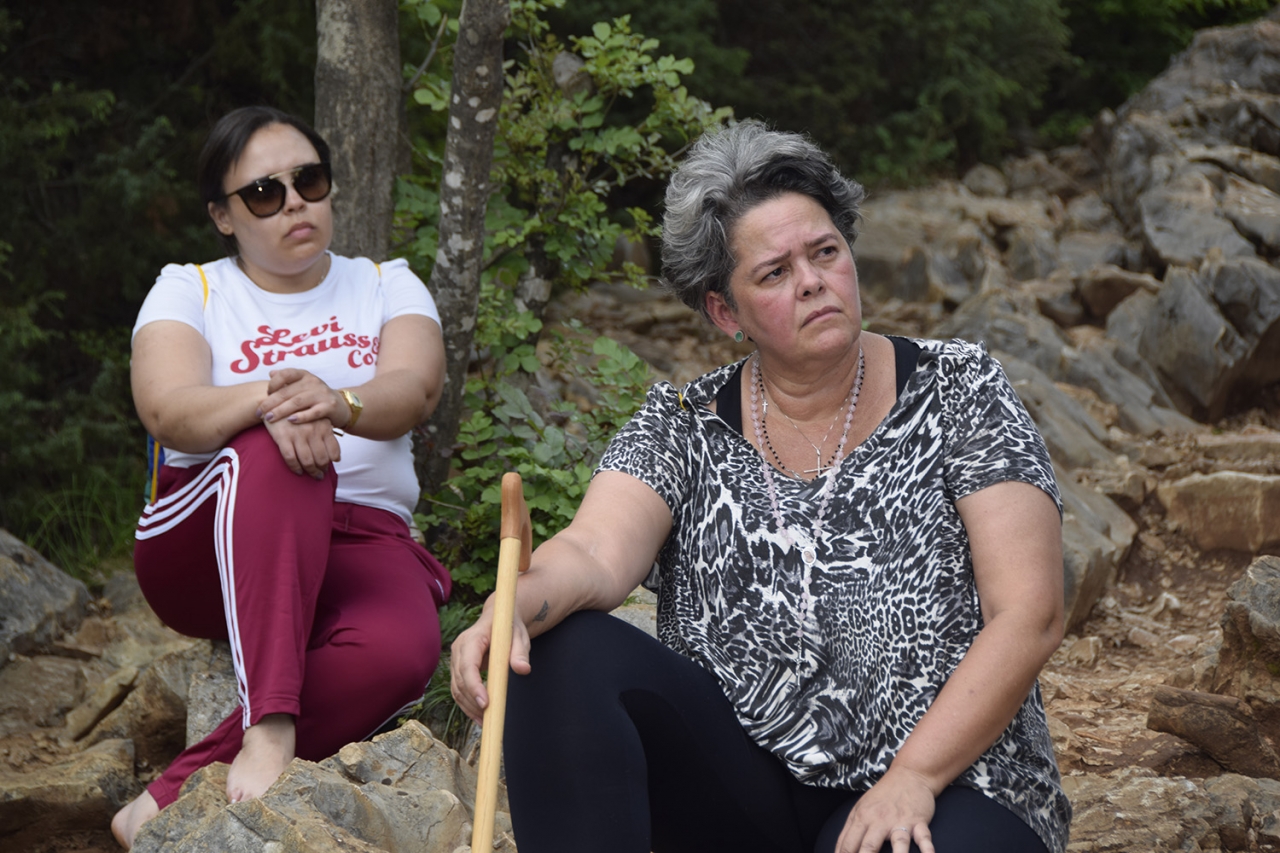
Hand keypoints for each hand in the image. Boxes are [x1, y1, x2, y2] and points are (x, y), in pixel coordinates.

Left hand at [257, 368, 347, 427]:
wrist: (342, 406)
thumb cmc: (316, 396)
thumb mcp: (303, 385)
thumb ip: (288, 380)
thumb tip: (271, 373)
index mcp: (304, 375)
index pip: (285, 374)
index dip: (273, 384)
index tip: (266, 395)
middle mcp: (313, 382)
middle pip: (288, 392)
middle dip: (271, 403)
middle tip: (259, 413)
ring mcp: (322, 394)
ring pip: (298, 402)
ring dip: (281, 411)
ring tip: (270, 418)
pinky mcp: (330, 407)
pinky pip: (314, 412)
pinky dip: (301, 417)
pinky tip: (291, 421)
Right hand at [264, 416, 340, 478]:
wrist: (277, 400)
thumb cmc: (300, 412)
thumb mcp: (317, 419)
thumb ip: (326, 434)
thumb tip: (336, 457)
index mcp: (324, 426)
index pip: (333, 450)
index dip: (332, 461)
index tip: (329, 465)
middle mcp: (313, 431)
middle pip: (321, 458)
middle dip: (322, 469)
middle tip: (320, 474)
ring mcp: (298, 434)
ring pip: (307, 461)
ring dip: (311, 471)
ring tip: (312, 475)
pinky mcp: (283, 437)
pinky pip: (291, 458)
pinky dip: (295, 467)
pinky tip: (298, 471)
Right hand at [449, 597, 531, 724]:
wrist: (500, 620)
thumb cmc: (510, 627)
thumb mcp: (520, 636)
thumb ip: (521, 652)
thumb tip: (523, 670)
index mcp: (473, 638)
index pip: (468, 665)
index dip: (474, 685)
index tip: (484, 703)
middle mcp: (459, 649)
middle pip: (460, 680)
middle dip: (472, 701)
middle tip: (489, 719)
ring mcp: (457, 659)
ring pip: (457, 688)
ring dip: (469, 707)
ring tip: (485, 722)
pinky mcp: (459, 668)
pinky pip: (459, 690)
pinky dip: (467, 704)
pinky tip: (480, 716)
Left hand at [836, 766, 936, 852]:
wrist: (909, 775)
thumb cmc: (882, 796)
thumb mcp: (860, 808)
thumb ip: (848, 831)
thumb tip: (838, 852)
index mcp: (862, 817)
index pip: (848, 844)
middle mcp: (880, 820)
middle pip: (869, 845)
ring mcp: (900, 821)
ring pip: (898, 842)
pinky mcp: (919, 822)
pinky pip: (924, 838)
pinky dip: (927, 849)